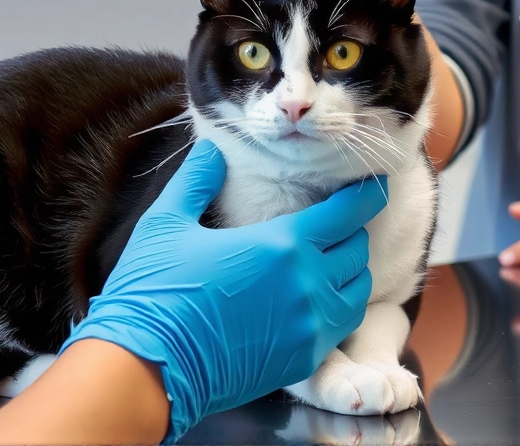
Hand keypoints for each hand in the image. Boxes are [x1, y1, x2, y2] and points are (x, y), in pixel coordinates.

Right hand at [64, 140, 385, 441]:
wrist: (147, 370)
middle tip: (333, 222)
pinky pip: (340, 327)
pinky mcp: (302, 360)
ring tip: (327, 260)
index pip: (347, 213)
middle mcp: (307, 285)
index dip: (364, 195)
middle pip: (357, 250)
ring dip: (349, 271)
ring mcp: (309, 327)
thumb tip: (212, 150)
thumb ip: (197, 181)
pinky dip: (338, 307)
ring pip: (356, 290)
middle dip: (350, 231)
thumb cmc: (154, 292)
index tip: (372, 186)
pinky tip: (315, 299)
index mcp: (282, 244)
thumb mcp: (168, 223)